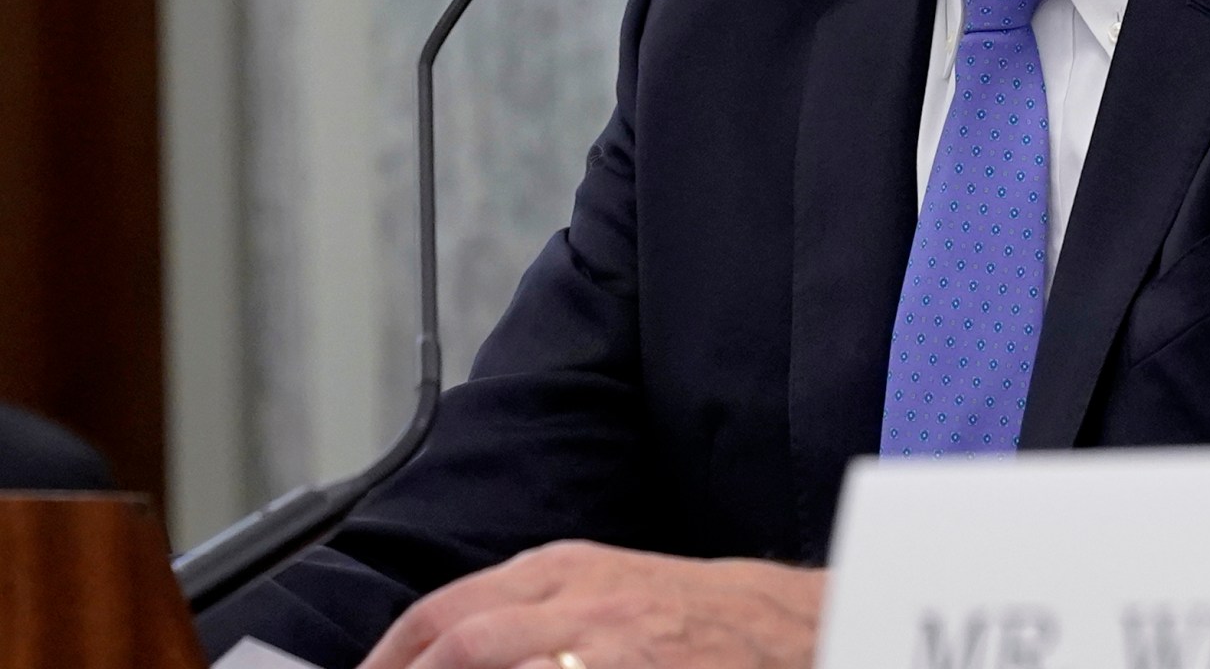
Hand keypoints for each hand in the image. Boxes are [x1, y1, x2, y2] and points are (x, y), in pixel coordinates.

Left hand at [357, 541, 824, 668]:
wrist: (804, 631)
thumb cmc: (713, 622)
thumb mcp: (616, 592)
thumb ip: (540, 613)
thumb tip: (456, 649)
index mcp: (564, 569)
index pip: (440, 613)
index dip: (388, 659)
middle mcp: (575, 599)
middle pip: (451, 638)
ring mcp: (602, 645)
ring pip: (481, 653)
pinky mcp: (627, 668)